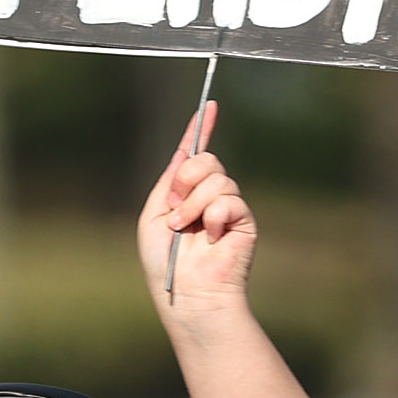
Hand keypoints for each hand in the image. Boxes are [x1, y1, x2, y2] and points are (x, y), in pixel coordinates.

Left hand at [136, 103, 256, 311]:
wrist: (187, 292)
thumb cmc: (165, 262)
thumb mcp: (153, 215)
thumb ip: (168, 182)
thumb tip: (185, 152)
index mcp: (185, 194)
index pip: (194, 155)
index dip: (201, 129)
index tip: (209, 105)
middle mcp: (208, 198)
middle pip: (206, 160)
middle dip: (186, 180)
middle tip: (175, 210)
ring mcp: (228, 208)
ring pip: (217, 179)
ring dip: (194, 205)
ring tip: (187, 230)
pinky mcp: (244, 221)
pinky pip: (229, 199)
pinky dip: (213, 217)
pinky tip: (211, 238)